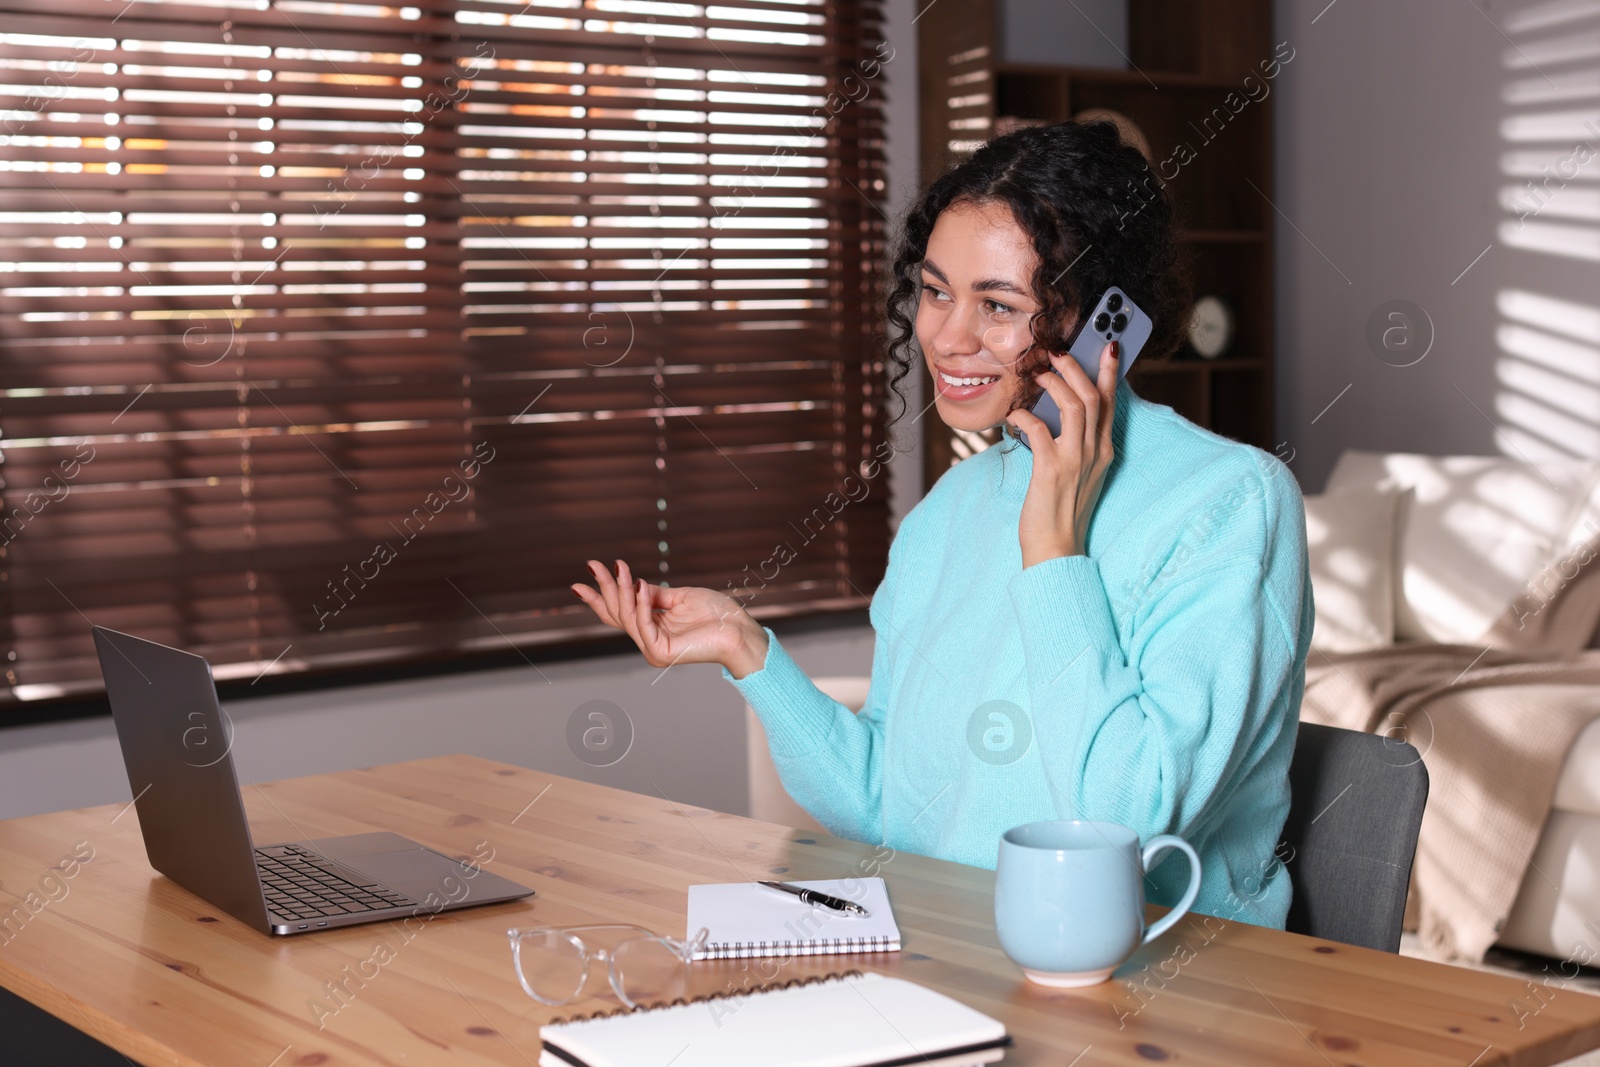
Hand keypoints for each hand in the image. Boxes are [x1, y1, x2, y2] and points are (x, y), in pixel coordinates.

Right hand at [572, 560, 769, 677]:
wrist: (739, 629)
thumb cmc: (717, 614)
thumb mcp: (680, 597)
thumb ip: (654, 595)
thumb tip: (633, 584)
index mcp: (653, 629)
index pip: (619, 612)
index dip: (601, 594)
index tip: (587, 572)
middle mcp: (650, 641)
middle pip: (618, 613)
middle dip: (605, 587)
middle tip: (593, 564)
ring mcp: (654, 649)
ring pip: (627, 617)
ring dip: (621, 590)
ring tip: (620, 568)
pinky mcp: (661, 652)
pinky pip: (643, 624)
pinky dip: (640, 604)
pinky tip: (639, 584)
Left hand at [1004, 341, 1117, 566]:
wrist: (1056, 547)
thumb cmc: (1060, 509)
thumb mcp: (1077, 471)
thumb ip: (1073, 442)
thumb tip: (1055, 413)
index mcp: (1102, 451)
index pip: (1111, 403)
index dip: (1110, 373)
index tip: (1109, 347)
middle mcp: (1094, 452)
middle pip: (1095, 397)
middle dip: (1078, 368)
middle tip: (1058, 352)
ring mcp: (1075, 460)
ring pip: (1076, 406)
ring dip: (1055, 384)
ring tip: (1037, 374)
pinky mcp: (1051, 470)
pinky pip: (1040, 431)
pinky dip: (1024, 417)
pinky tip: (1013, 415)